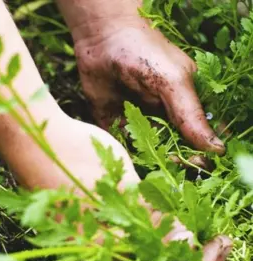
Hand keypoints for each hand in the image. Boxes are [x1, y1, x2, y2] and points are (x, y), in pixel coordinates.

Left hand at [74, 26, 224, 154]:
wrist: (102, 38)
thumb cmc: (143, 53)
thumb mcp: (173, 81)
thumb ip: (190, 114)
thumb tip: (216, 148)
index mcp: (182, 104)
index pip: (195, 135)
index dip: (198, 152)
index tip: (198, 166)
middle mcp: (161, 115)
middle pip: (171, 146)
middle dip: (172, 158)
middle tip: (171, 165)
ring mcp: (137, 120)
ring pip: (146, 149)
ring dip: (148, 158)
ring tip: (149, 162)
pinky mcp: (114, 122)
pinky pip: (121, 143)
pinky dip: (124, 151)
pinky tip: (127, 155)